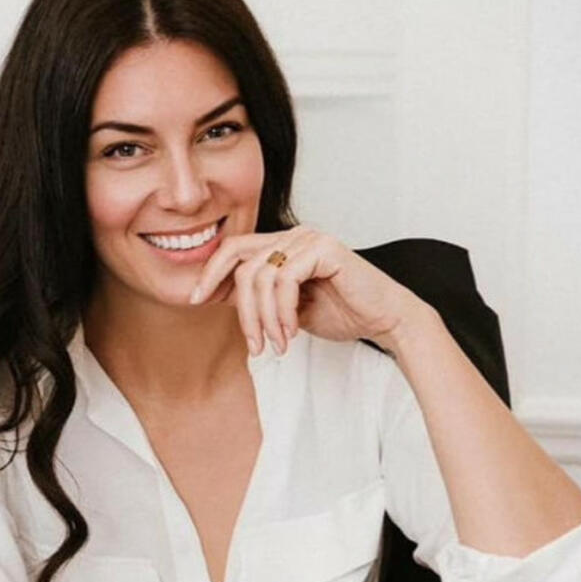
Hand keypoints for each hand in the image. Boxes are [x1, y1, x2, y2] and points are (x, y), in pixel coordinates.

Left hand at [187, 224, 426, 355]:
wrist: (385, 319)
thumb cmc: (342, 313)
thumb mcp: (287, 310)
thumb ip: (258, 299)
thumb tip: (216, 296)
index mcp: (283, 246)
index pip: (233, 249)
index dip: (209, 273)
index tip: (195, 300)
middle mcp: (293, 236)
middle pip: (241, 263)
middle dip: (240, 308)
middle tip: (253, 344)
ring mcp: (308, 239)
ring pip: (259, 276)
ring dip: (265, 319)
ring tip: (278, 344)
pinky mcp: (324, 249)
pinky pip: (284, 280)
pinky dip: (282, 312)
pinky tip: (291, 333)